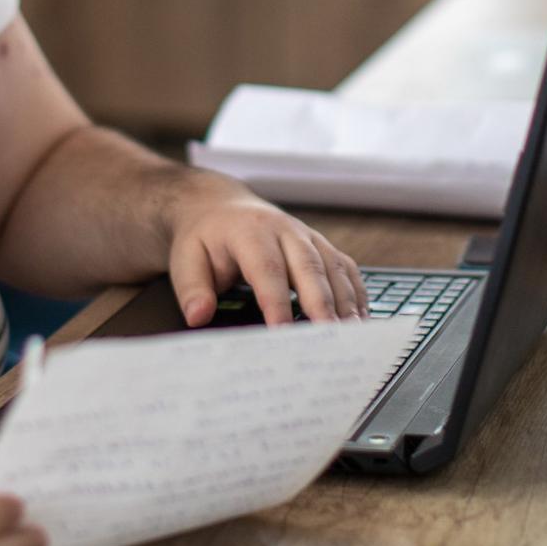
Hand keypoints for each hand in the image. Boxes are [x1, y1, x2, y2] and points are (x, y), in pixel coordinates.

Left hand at [165, 179, 369, 326]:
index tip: (282, 333)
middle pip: (310, 268)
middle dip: (322, 304)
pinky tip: (360, 320)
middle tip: (330, 338)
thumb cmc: (205, 238)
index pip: (267, 269)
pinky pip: (345, 268)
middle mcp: (285, 230)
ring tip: (352, 336)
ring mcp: (307, 237)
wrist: (220, 207)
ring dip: (345, 302)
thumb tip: (199, 316)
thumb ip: (193, 288)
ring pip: (333, 268)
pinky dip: (356, 294)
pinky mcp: (320, 246)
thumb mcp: (186, 259)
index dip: (277, 302)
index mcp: (250, 232)